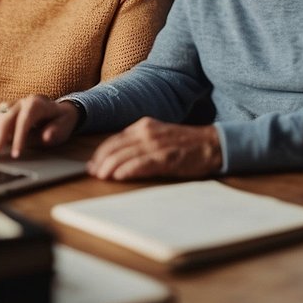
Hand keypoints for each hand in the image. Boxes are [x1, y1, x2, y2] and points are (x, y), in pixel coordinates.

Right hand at [0, 96, 79, 158]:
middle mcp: (21, 102)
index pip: (25, 119)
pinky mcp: (3, 113)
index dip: (19, 137)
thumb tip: (46, 136)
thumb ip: (56, 131)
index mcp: (37, 103)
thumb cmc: (60, 121)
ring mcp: (10, 106)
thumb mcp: (65, 126)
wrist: (56, 111)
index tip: (16, 155)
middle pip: (6, 116)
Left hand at [87, 119, 221, 180]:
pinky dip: (128, 170)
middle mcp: (147, 132)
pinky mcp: (167, 157)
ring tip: (102, 177)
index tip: (91, 166)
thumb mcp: (157, 137)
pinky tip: (119, 176)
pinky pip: (142, 163)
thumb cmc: (183, 144)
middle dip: (101, 162)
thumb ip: (137, 145)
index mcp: (143, 126)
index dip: (100, 154)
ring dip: (110, 167)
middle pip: (116, 147)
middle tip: (93, 174)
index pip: (113, 140)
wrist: (211, 144)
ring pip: (125, 155)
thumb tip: (114, 159)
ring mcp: (157, 144)